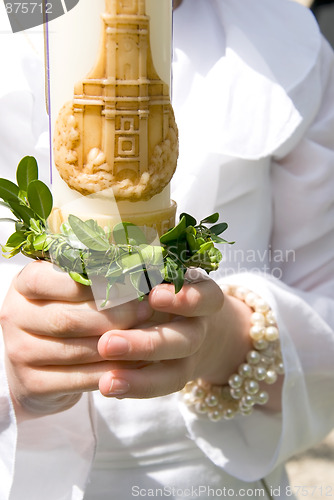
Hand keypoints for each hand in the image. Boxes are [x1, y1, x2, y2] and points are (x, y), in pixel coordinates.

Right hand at [0, 261, 152, 417]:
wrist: (37, 365)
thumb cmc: (64, 314)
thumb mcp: (70, 290)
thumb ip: (95, 278)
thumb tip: (140, 272)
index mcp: (25, 283)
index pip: (58, 279)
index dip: (99, 284)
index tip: (133, 285)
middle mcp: (14, 314)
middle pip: (70, 318)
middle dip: (114, 316)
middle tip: (146, 312)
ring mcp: (19, 351)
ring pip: (76, 350)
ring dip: (117, 345)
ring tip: (146, 337)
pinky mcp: (31, 383)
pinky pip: (78, 379)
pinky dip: (111, 372)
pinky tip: (135, 364)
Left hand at [98, 278, 252, 398]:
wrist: (193, 322)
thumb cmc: (168, 288)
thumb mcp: (165, 274)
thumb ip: (144, 271)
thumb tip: (103, 258)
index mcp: (202, 297)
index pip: (206, 298)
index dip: (185, 300)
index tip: (155, 296)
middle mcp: (199, 328)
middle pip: (183, 340)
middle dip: (146, 344)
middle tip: (106, 344)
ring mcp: (189, 357)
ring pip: (174, 373)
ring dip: (140, 378)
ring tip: (106, 383)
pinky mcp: (176, 377)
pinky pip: (160, 387)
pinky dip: (135, 387)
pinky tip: (108, 387)